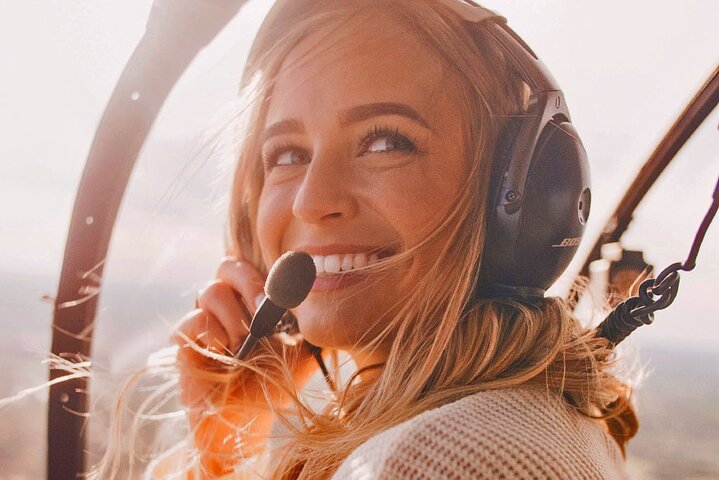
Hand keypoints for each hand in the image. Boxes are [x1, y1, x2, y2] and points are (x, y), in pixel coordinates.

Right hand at [174, 256, 317, 476]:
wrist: (248, 422)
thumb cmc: (275, 385)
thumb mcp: (305, 355)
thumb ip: (318, 329)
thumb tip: (336, 306)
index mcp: (254, 301)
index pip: (256, 265)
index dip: (269, 271)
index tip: (288, 288)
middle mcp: (228, 306)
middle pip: (228, 267)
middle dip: (248, 282)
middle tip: (263, 308)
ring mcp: (205, 322)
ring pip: (210, 290)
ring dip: (232, 315)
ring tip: (244, 342)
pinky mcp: (186, 342)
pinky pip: (192, 320)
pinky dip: (212, 333)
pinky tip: (224, 351)